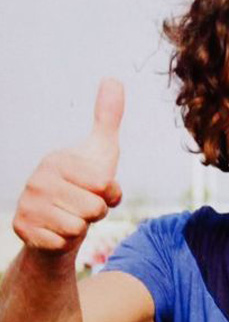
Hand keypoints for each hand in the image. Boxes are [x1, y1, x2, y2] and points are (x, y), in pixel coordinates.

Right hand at [12, 78, 124, 253]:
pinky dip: (67, 241)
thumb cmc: (86, 184)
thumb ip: (108, 118)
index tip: (97, 188)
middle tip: (84, 205)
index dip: (110, 193)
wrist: (62, 219)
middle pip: (92, 208)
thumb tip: (113, 78)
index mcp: (58, 160)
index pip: (104, 185)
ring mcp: (26, 204)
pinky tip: (59, 230)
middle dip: (96, 211)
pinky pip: (63, 243)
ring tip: (72, 215)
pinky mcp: (21, 229)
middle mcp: (37, 180)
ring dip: (82, 226)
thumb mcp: (102, 151)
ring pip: (78, 227)